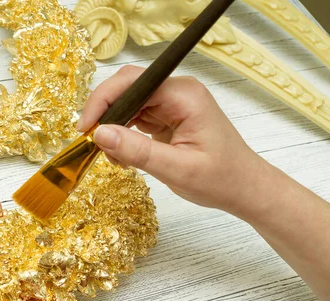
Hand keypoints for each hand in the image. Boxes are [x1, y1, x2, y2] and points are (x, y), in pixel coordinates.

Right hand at [78, 65, 271, 218]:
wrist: (244, 188)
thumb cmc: (221, 179)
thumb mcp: (177, 169)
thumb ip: (138, 151)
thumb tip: (100, 134)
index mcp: (184, 96)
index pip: (132, 83)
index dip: (103, 100)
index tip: (86, 128)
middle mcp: (176, 92)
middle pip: (126, 89)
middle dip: (104, 115)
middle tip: (92, 144)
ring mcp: (171, 104)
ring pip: (126, 104)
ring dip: (112, 129)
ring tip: (114, 158)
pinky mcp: (166, 117)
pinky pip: (134, 118)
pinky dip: (123, 136)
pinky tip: (124, 156)